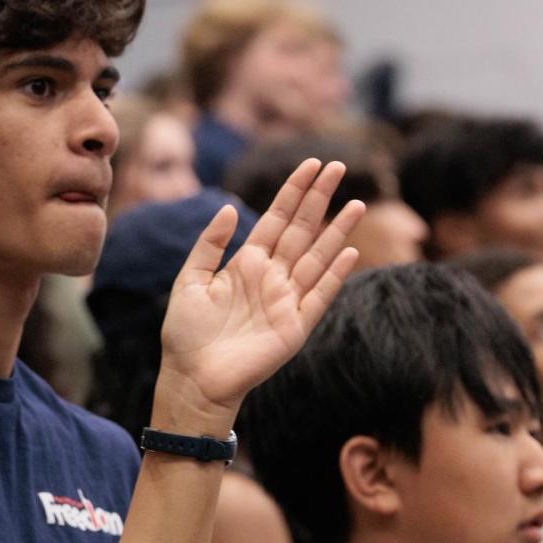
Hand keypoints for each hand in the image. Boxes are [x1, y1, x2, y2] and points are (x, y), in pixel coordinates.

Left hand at [155, 159, 363, 432]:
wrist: (192, 378)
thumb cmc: (186, 334)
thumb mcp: (189, 281)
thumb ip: (209, 245)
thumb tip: (231, 208)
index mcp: (247, 264)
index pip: (276, 220)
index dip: (294, 192)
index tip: (312, 164)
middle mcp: (271, 277)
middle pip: (302, 231)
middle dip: (319, 199)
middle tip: (339, 166)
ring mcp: (286, 301)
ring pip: (317, 258)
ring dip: (337, 231)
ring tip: (357, 204)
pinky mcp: (295, 327)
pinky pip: (319, 296)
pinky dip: (334, 276)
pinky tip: (348, 252)